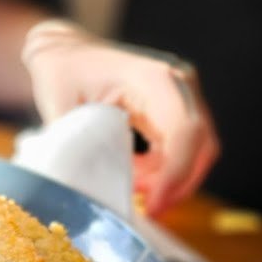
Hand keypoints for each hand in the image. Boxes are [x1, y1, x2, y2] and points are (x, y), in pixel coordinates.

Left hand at [22, 20, 219, 215]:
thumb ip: (77, 145)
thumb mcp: (61, 107)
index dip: (175, 174)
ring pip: (197, 150)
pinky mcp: (175, 107)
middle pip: (201, 145)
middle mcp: (176, 83)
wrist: (65, 52)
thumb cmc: (60, 73)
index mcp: (153, 78)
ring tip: (132, 188)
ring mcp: (180, 94)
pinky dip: (165, 169)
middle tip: (147, 210)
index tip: (153, 204)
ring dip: (170, 179)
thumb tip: (83, 187)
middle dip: (178, 185)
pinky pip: (183, 147)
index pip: (184, 130)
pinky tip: (135, 176)